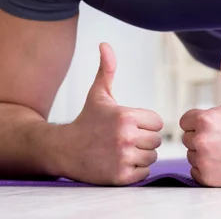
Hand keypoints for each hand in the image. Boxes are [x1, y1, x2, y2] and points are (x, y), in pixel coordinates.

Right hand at [61, 42, 163, 184]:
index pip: (157, 122)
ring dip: (141, 156)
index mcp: (125, 116)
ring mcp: (123, 158)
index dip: (145, 123)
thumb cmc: (86, 120)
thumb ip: (106, 69)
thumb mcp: (98, 93)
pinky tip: (120, 163)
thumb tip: (105, 44)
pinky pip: (144, 174)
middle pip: (156, 141)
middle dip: (143, 140)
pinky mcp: (120, 177)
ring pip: (151, 158)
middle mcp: (126, 137)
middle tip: (124, 138)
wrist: (64, 149)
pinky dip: (135, 171)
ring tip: (122, 150)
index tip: (129, 124)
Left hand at [179, 46, 220, 186]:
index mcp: (204, 119)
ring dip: (203, 153)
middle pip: (187, 138)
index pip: (185, 120)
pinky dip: (206, 169)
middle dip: (202, 136)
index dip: (200, 120)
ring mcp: (205, 162)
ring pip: (191, 154)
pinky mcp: (209, 179)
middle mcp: (201, 141)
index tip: (219, 123)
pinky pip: (196, 171)